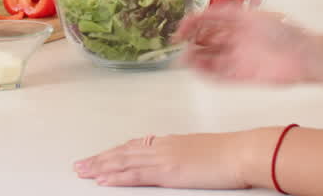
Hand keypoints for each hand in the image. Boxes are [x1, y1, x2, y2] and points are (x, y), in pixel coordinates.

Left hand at [74, 132, 257, 188]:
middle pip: (123, 152)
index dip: (114, 152)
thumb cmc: (230, 153)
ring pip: (123, 161)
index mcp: (170, 142)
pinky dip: (117, 177)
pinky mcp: (168, 171)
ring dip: (100, 167)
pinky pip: (136, 174)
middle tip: (80, 165)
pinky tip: (103, 180)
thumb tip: (179, 161)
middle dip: (100, 159)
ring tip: (83, 172)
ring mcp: (163, 158)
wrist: (241, 152)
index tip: (100, 156)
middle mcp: (162, 147)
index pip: (134, 146)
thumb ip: (185, 155)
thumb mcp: (202, 152)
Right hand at [175, 4, 314, 83]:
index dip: (193, 24)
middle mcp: (236, 40)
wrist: (305, 55)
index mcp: (237, 22)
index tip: (181, 29)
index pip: (208, 21)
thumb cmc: (285, 31)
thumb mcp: (254, 16)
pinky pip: (220, 75)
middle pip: (207, 41)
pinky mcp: (243, 75)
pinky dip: (207, 73)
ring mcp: (239, 58)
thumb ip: (228, 14)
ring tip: (184, 59)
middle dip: (191, 42)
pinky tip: (197, 70)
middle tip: (179, 45)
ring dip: (196, 59)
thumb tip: (204, 13)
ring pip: (210, 59)